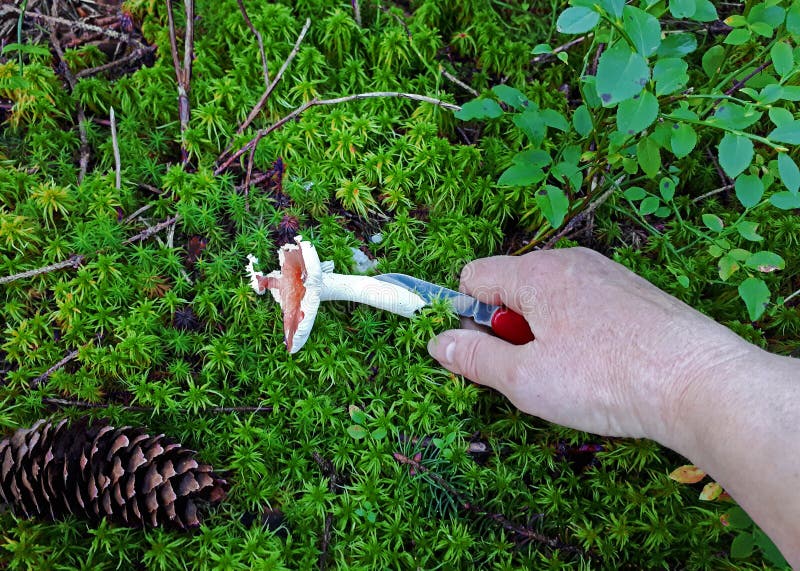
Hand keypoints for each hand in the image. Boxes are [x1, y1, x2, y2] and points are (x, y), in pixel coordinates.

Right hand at [427, 247, 755, 444]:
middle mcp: (571, 261)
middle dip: (509, 328)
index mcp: (537, 273)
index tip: (482, 353)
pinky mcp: (633, 293)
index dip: (466, 317)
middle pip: (512, 286)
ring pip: (550, 299)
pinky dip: (578, 333)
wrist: (701, 383)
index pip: (473, 277)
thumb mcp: (525, 379)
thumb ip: (474, 359)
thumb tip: (438, 344)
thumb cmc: (606, 379)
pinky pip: (584, 305)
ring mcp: (607, 274)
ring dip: (543, 333)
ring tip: (571, 375)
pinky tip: (602, 368)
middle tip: (530, 371)